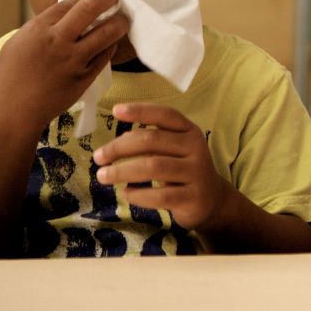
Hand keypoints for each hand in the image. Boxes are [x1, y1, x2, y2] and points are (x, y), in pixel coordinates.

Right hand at [0, 0, 128, 130]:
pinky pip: (106, 55)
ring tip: (122, 19)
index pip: (71, 0)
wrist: (11, 112)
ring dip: (119, 22)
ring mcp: (74, 60)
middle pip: (92, 7)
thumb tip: (68, 13)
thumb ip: (44, 27)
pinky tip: (112, 41)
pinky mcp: (85, 78)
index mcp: (38, 28)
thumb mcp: (20, 42)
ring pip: (108, 32)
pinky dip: (111, 45)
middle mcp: (58, 41)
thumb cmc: (10, 76)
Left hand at [93, 103, 230, 229]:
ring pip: (153, 167)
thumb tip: (116, 144)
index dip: (141, 111)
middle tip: (98, 157)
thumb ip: (152, 143)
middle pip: (152, 140)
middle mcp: (195, 148)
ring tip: (103, 176)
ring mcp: (196, 173)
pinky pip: (160, 195)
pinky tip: (127, 193)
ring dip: (122, 171)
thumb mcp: (174, 151)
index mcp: (189, 131)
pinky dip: (138, 194)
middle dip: (120, 147)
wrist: (211, 200)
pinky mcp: (192, 197)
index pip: (165, 115)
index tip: (116, 110)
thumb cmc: (183, 170)